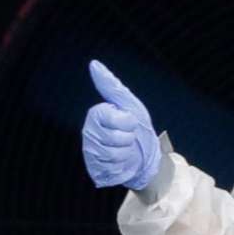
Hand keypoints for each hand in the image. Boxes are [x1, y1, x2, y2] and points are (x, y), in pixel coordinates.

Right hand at [81, 60, 160, 190]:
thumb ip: (111, 85)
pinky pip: (111, 168)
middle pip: (112, 138)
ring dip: (126, 153)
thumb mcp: (129, 104)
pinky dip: (122, 166)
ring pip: (112, 154)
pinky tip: (121, 162)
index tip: (130, 122)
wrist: (145, 157)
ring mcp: (90, 153)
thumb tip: (94, 64)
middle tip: (128, 138)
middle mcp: (88, 134)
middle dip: (128, 139)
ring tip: (125, 150)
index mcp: (95, 115)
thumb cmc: (137, 127)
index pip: (110, 117)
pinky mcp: (95, 170)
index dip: (126, 122)